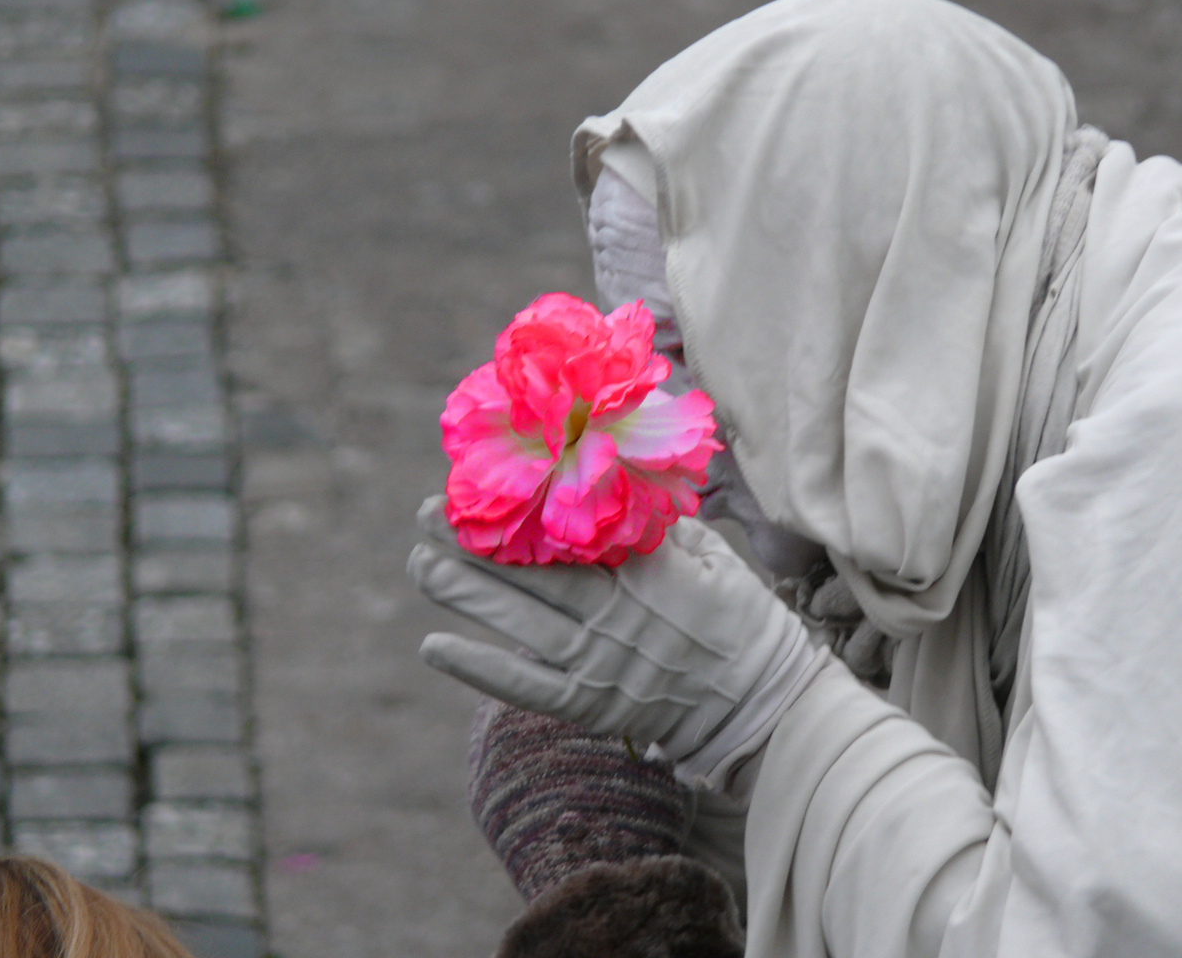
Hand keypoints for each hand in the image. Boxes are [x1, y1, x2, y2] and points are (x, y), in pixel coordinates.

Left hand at [410, 496, 822, 770]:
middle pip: (529, 573)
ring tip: (420, 563)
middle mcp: (613, 613)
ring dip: (462, 593)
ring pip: (516, 622)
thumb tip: (612, 476)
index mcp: (645, 570)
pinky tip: (434, 645)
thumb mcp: (713, 555)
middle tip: (427, 513)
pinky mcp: (589, 702)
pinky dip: (477, 667)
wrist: (761, 705)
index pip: (570, 532)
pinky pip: (522, 685)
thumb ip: (658, 523)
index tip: (485, 479)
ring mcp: (597, 661)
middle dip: (472, 543)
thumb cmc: (742, 620)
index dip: (521, 507)